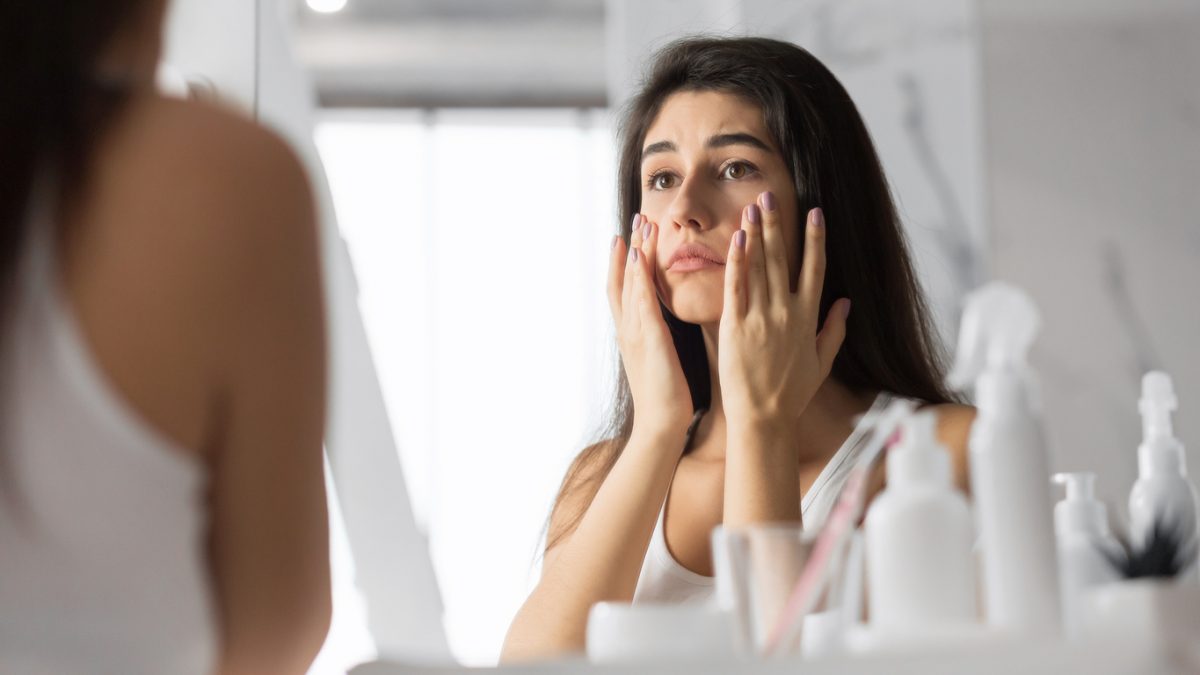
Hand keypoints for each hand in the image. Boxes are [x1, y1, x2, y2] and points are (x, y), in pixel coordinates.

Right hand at [608, 214, 693, 437]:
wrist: (661, 424)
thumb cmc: (667, 396)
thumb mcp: (660, 359)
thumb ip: (660, 338)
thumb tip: (665, 324)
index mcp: (632, 333)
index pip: (625, 289)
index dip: (626, 261)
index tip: (631, 235)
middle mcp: (628, 328)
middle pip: (622, 278)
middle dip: (627, 248)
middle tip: (634, 218)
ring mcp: (634, 332)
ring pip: (630, 283)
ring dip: (634, 252)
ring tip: (641, 225)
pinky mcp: (648, 338)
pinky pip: (641, 300)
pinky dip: (638, 276)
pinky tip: (642, 256)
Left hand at [718, 194, 849, 433]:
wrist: (763, 418)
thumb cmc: (790, 394)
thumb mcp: (821, 363)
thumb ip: (834, 331)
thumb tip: (846, 303)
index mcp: (808, 319)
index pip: (815, 269)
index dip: (815, 239)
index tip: (815, 213)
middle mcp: (786, 312)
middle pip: (783, 259)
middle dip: (778, 224)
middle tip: (770, 195)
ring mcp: (761, 318)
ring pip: (760, 268)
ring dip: (757, 234)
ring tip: (753, 207)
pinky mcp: (736, 327)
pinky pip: (737, 288)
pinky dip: (738, 262)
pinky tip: (737, 240)